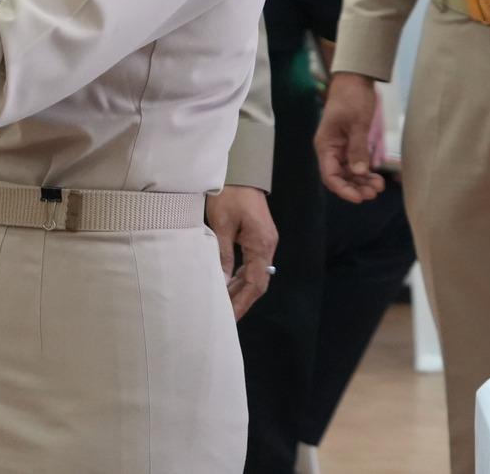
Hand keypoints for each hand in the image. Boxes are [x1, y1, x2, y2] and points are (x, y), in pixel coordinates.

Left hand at [207, 185, 277, 319]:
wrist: (242, 172)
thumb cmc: (230, 195)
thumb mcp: (221, 225)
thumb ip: (222, 254)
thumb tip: (222, 282)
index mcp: (261, 244)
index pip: (255, 283)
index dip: (242, 302)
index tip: (230, 317)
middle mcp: (268, 246)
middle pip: (259, 281)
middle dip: (243, 300)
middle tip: (227, 317)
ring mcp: (265, 241)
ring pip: (256, 273)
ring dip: (242, 289)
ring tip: (226, 304)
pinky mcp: (259, 236)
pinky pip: (253, 263)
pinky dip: (242, 276)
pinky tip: (230, 283)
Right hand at [316, 73, 386, 202]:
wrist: (355, 80)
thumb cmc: (352, 98)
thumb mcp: (357, 124)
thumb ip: (358, 149)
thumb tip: (359, 173)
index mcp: (325, 145)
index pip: (330, 176)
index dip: (343, 190)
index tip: (359, 198)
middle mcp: (330, 150)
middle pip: (339, 178)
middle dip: (355, 187)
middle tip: (375, 192)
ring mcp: (340, 148)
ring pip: (348, 173)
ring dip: (361, 182)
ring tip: (379, 186)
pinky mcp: (349, 145)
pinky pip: (355, 165)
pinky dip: (364, 173)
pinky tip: (376, 178)